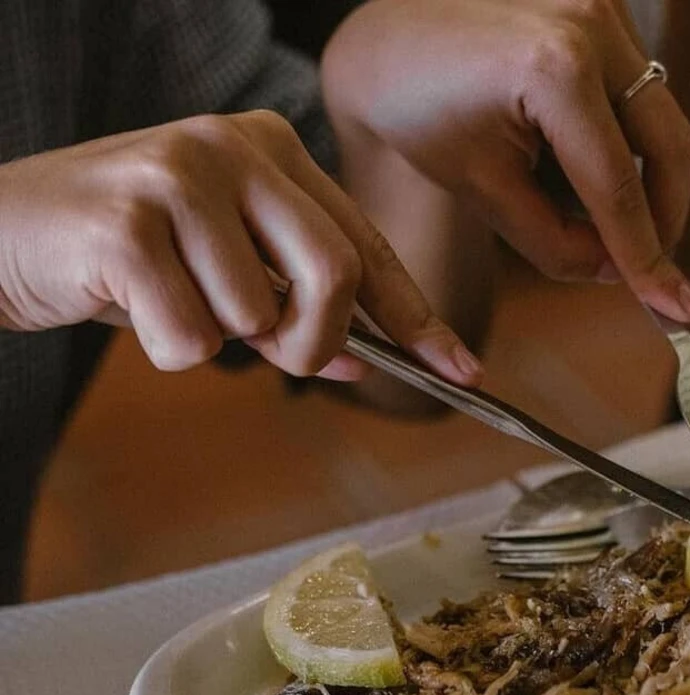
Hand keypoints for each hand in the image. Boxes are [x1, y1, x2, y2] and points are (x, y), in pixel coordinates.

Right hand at [0, 110, 481, 383]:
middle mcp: (233, 146)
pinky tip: (128, 306)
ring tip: (167, 300)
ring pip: (259, 316)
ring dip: (219, 339)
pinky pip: (193, 338)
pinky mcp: (127, 220)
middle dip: (315, 343)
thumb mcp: (224, 274)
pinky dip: (167, 349)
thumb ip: (295, 308)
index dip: (419, 319)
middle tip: (278, 357)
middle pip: (336, 275)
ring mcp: (178, 173)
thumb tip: (360, 361)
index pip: (369, 247)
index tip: (461, 371)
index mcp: (271, 150)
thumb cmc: (125, 256)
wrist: (4, 233)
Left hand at [322, 0, 689, 322]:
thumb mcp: (487, 195)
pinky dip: (635, 149)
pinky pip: (644, 98)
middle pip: (668, 146)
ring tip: (620, 233)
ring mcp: (601, 9)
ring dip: (652, 186)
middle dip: (666, 219)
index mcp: (553, 70)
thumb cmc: (423, 116)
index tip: (679, 308)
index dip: (648, 257)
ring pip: (664, 121)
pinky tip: (603, 183)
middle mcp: (589, 26)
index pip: (618, 187)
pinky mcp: (603, 10)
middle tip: (654, 275)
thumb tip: (620, 273)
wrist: (389, 46)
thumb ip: (558, 245)